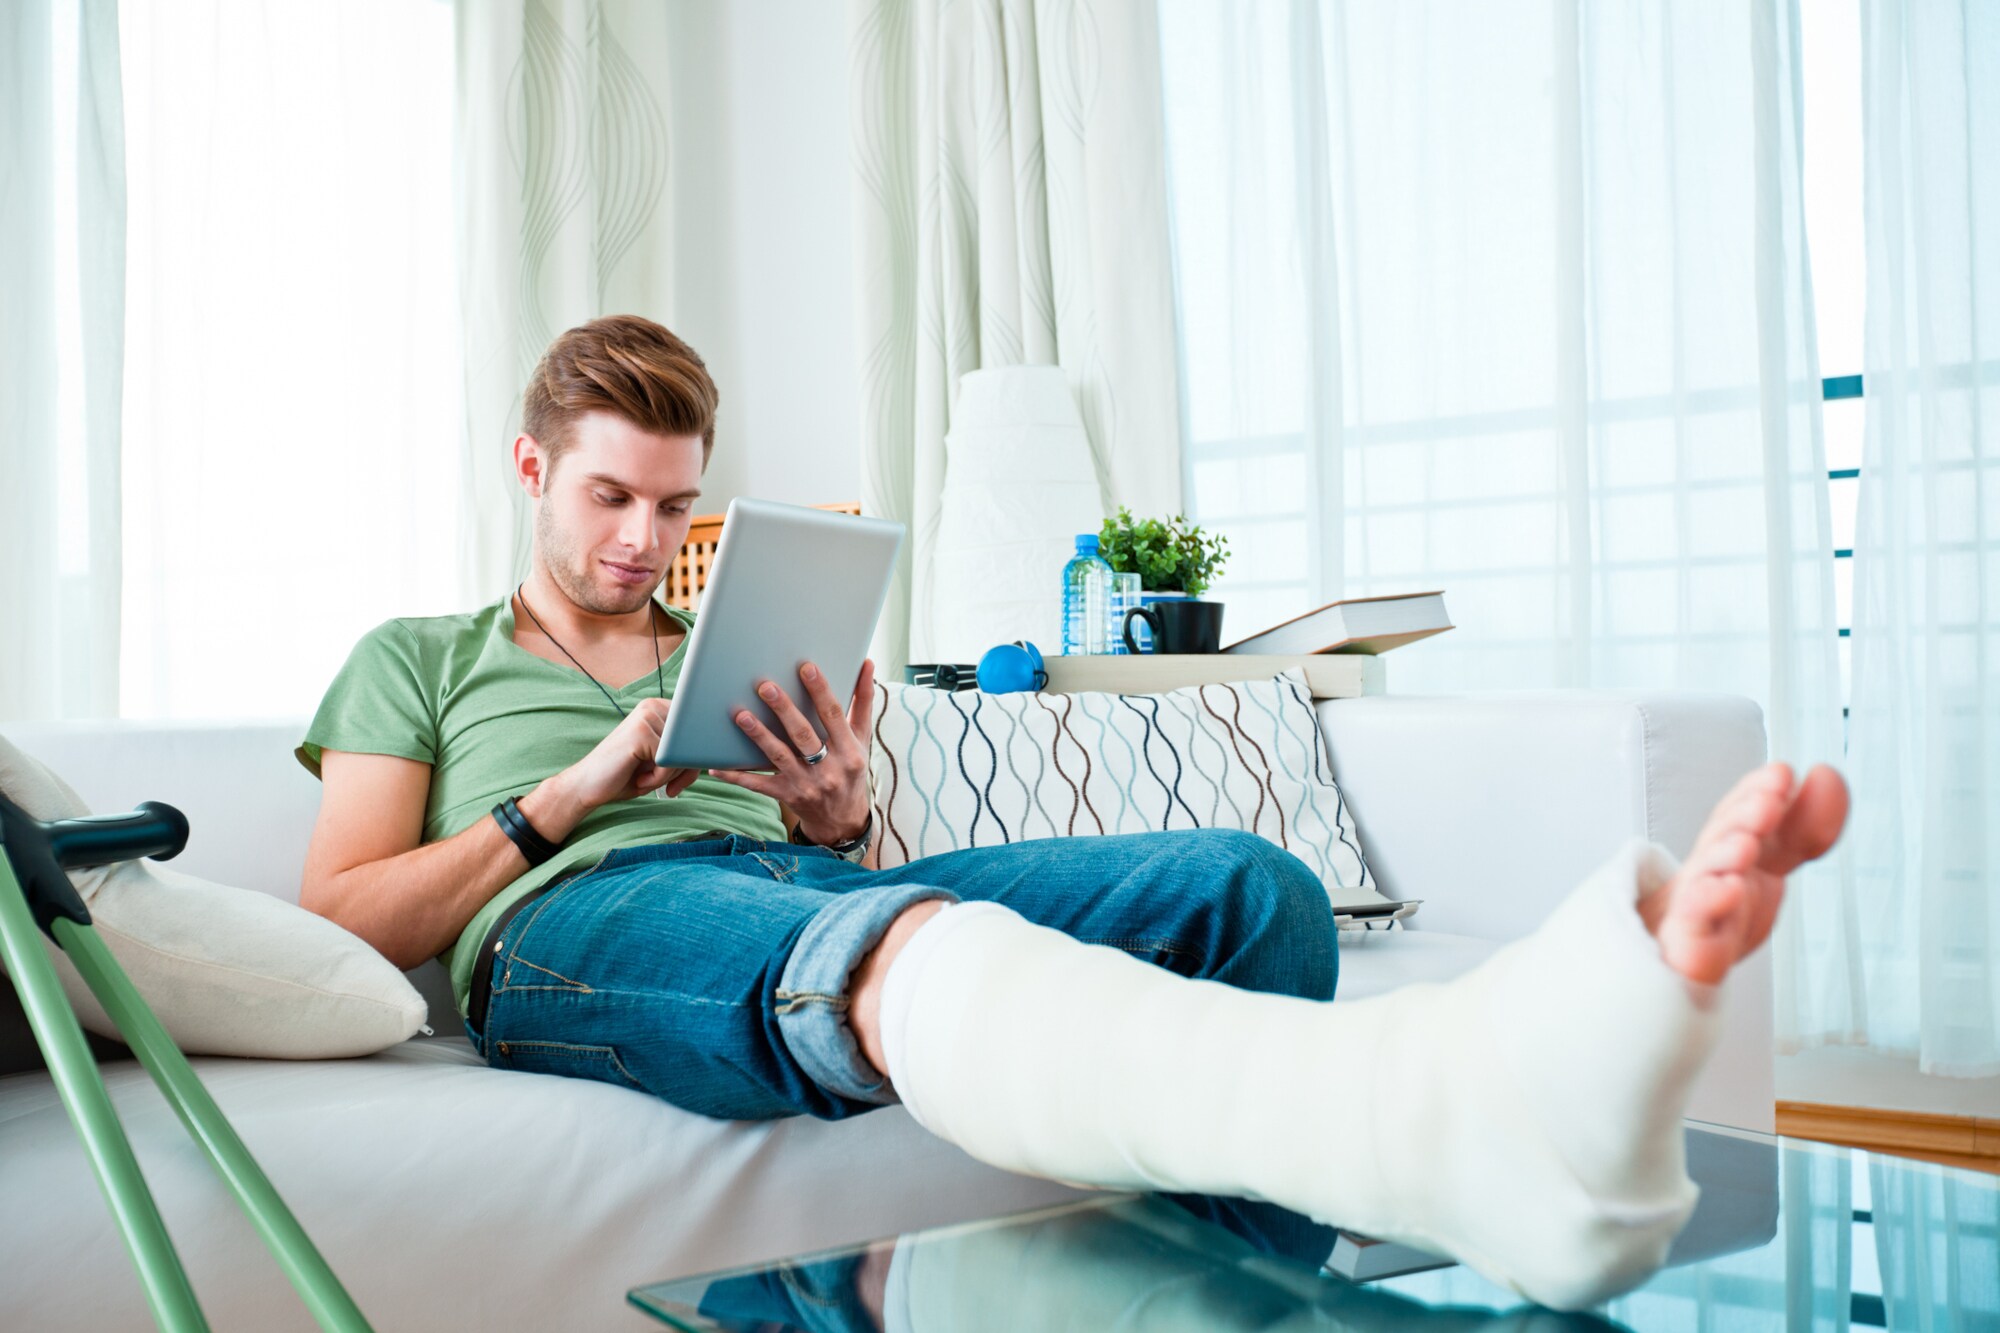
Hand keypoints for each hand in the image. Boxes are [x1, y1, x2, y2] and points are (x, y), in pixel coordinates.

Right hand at [562, 696, 700, 809]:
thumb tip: (711, 749)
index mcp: (661, 708)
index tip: (681, 780)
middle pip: (694, 742)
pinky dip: (658, 779)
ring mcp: (647, 716)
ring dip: (669, 776)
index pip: (698, 733)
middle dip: (685, 771)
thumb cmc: (628, 775)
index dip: (695, 761)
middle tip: (668, 787)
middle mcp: (654, 706)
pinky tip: (639, 779)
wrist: (587, 786)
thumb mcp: (663, 762)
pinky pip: (669, 762)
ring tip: (646, 778)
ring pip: (683, 753)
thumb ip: (686, 752)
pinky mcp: (641, 732)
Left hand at [707, 658, 876, 844]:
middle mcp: (829, 769)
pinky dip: (737, 776)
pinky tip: (715, 767)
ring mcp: (806, 784)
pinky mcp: (786, 795)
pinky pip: (758, 784)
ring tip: (741, 715)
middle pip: (803, 734)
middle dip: (783, 709)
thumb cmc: (851, 770)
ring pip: (779, 756)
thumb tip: (867, 663)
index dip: (820, 690)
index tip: (806, 668)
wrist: (843, 820)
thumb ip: (863, 702)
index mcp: (849, 751)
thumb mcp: (862, 738)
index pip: (833, 715)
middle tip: (765, 686)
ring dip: (759, 735)